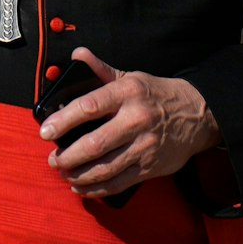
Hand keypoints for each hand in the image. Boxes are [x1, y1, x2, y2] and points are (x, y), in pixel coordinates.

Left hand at [39, 48, 221, 198]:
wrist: (197, 115)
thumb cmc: (156, 96)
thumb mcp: (131, 78)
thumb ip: (101, 70)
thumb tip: (77, 54)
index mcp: (128, 93)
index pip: (89, 106)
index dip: (63, 120)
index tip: (45, 131)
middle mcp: (136, 119)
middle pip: (95, 143)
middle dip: (68, 155)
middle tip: (53, 159)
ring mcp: (144, 145)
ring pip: (105, 167)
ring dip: (79, 175)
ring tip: (65, 173)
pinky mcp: (150, 166)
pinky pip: (118, 182)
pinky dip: (96, 189)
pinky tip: (82, 187)